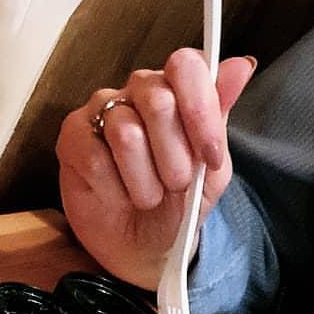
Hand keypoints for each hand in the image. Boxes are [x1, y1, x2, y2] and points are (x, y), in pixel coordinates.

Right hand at [56, 49, 255, 288]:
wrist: (148, 248)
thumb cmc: (178, 204)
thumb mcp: (212, 169)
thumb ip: (219, 117)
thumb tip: (241, 66)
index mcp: (176, 89)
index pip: (186, 67)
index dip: (200, 111)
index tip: (210, 156)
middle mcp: (137, 90)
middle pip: (158, 100)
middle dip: (175, 157)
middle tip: (176, 184)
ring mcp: (101, 110)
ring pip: (126, 133)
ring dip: (145, 181)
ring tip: (147, 196)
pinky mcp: (72, 137)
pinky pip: (95, 157)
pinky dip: (114, 190)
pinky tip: (117, 196)